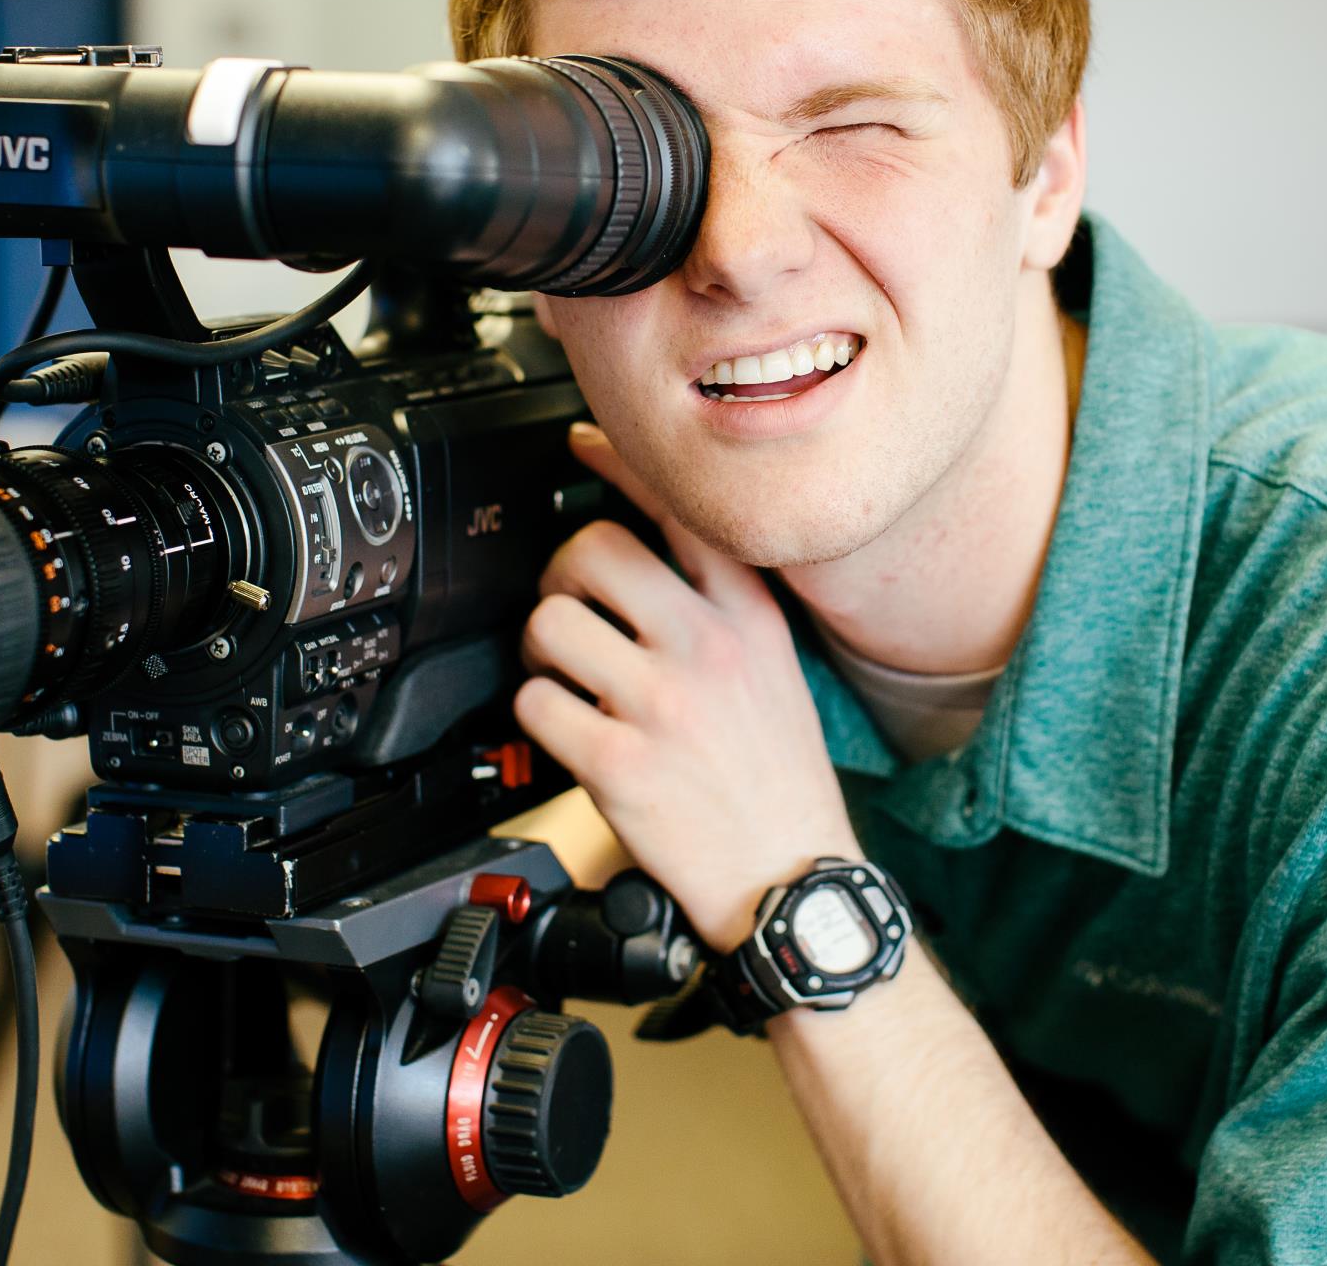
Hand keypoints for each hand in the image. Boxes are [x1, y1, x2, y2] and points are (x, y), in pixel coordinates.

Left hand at [514, 421, 862, 951]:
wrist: (791, 880)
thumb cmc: (777, 778)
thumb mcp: (776, 668)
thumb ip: (721, 607)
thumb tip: (644, 548)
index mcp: (751, 616)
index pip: (681, 508)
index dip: (621, 463)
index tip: (583, 445)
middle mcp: (708, 647)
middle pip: (593, 548)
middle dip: (562, 573)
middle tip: (569, 607)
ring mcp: (661, 702)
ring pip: (550, 621)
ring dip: (540, 648)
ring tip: (564, 674)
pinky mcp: (619, 761)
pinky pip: (535, 702)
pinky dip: (537, 715)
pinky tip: (568, 731)